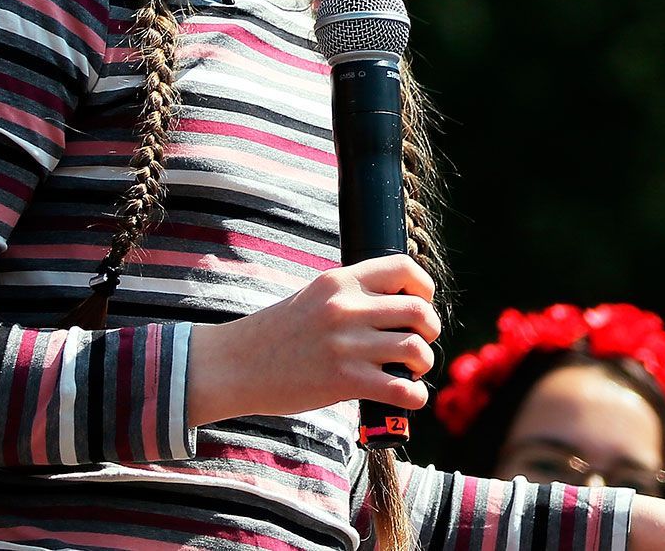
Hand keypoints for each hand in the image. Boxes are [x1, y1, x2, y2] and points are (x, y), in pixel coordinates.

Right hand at [186, 254, 437, 425]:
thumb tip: (395, 309)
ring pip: (416, 349)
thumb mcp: (312, 299)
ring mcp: (347, 345)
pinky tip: (407, 396)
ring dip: (423, 363)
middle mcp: (346, 308)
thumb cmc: (274, 335)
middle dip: (429, 330)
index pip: (404, 268)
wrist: (234, 365)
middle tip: (419, 343)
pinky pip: (403, 389)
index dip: (424, 287)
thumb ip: (349, 298)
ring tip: (410, 371)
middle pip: (419, 310)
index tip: (421, 304)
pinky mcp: (345, 381)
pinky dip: (415, 396)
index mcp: (339, 281)